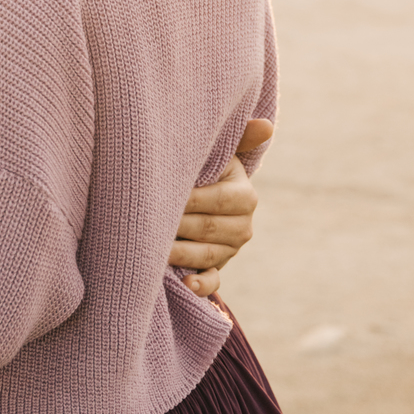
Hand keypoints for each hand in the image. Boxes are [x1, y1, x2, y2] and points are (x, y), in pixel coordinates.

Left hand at [170, 119, 273, 297]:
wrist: (203, 192)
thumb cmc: (207, 167)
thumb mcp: (222, 152)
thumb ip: (239, 138)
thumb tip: (267, 126)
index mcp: (245, 196)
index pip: (216, 200)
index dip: (188, 198)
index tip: (159, 194)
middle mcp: (243, 227)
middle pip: (207, 228)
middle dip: (176, 224)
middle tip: (146, 221)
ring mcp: (231, 251)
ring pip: (205, 254)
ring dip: (180, 253)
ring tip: (154, 247)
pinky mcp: (218, 268)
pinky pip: (212, 282)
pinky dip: (201, 286)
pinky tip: (185, 284)